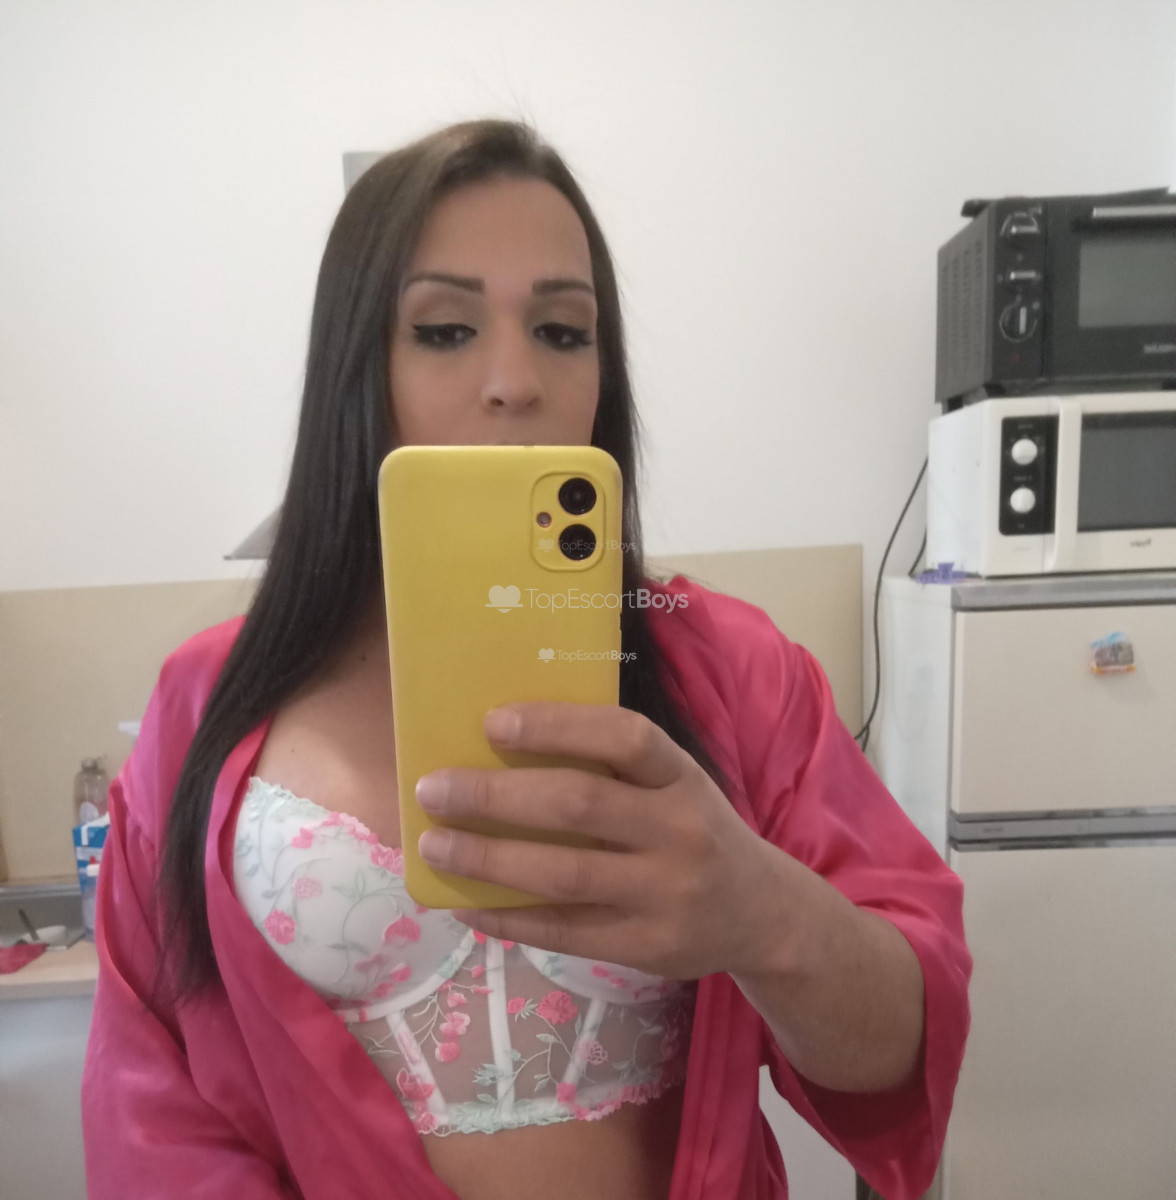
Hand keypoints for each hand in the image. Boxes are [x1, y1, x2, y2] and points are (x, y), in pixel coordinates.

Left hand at [413, 702, 785, 979]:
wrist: (762, 913)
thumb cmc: (695, 831)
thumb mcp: (676, 786)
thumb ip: (613, 770)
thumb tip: (500, 753)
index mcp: (683, 777)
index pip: (626, 738)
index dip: (559, 726)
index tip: (493, 722)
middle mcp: (680, 831)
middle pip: (580, 805)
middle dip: (496, 795)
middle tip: (434, 788)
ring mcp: (665, 895)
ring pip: (564, 875)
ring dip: (488, 857)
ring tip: (433, 845)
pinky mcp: (647, 948)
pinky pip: (564, 932)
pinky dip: (508, 917)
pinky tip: (465, 903)